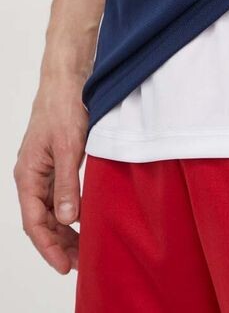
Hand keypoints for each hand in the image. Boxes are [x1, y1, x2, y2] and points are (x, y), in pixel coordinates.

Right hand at [14, 74, 87, 273]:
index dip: (49, 247)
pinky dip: (69, 210)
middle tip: (81, 264)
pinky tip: (84, 220)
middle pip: (41, 220)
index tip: (66, 266)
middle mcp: (31, 175)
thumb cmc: (64, 107)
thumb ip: (66, 184)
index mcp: (27, 174)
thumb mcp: (68, 147)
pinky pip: (58, 194)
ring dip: (65, 230)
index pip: (34, 222)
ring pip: (50, 210)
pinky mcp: (56, 161)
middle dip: (59, 244)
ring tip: (83, 249)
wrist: (68, 79)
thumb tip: (68, 219)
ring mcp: (43, 169)